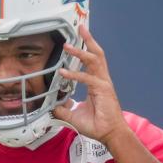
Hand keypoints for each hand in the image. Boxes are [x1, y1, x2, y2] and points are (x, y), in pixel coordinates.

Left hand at [52, 25, 129, 146]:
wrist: (109, 134)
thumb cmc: (97, 125)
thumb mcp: (74, 115)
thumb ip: (64, 108)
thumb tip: (54, 105)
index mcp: (96, 83)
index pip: (91, 61)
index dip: (84, 50)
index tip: (76, 41)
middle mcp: (101, 80)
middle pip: (96, 54)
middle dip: (88, 40)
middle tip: (80, 27)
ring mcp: (103, 84)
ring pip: (94, 61)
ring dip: (80, 51)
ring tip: (68, 45)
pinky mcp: (103, 90)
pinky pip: (87, 79)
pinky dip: (75, 74)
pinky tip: (63, 72)